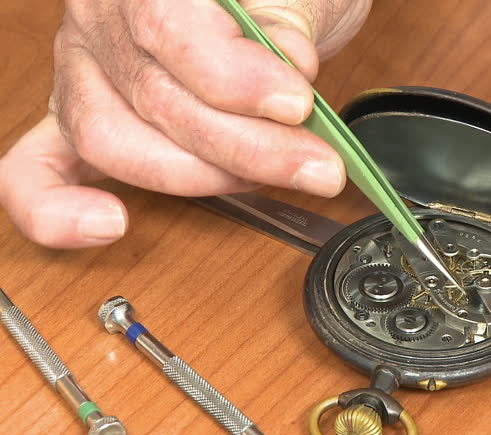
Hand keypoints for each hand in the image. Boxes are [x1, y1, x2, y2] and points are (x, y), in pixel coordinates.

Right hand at [0, 0, 370, 247]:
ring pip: (113, 142)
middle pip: (152, 98)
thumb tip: (287, 67)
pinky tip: (107, 223)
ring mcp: (83, 73)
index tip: (296, 104)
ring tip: (270, 179)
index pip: (166, 27)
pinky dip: (56, 209)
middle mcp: (98, 18)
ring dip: (201, 176)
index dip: (233, 79)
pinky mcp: (84, 118)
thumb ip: (284, 25)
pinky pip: (38, 169)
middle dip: (247, 147)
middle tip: (317, 166)